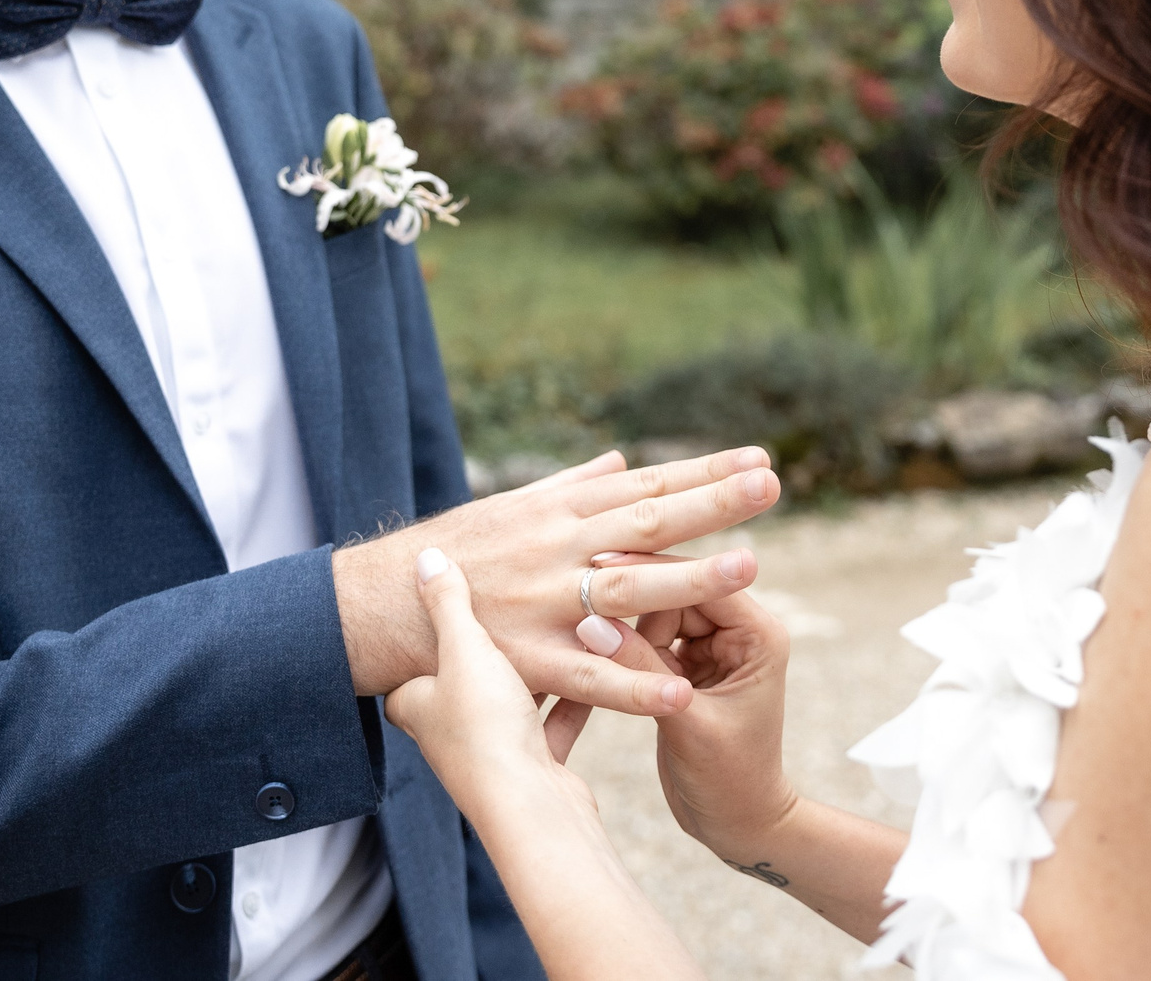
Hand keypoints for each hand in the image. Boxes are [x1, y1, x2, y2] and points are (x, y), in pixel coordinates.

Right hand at [333, 447, 780, 715]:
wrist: (379, 603)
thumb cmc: (455, 553)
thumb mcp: (513, 507)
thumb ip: (573, 487)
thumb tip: (621, 461)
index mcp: (560, 513)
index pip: (646, 486)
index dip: (704, 472)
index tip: (758, 458)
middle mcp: (557, 549)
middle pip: (647, 521)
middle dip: (712, 503)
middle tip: (770, 485)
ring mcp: (544, 603)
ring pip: (626, 588)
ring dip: (687, 578)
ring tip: (747, 567)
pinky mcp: (527, 659)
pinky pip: (588, 676)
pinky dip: (632, 686)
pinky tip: (679, 693)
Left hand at [385, 548, 621, 823]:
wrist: (529, 808)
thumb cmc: (485, 727)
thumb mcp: (465, 647)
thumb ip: (449, 601)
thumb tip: (427, 556)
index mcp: (416, 703)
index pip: (408, 663)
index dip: (424, 632)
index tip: (451, 601)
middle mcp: (447, 732)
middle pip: (466, 680)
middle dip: (494, 650)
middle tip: (521, 611)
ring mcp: (490, 752)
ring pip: (514, 700)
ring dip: (542, 672)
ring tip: (568, 630)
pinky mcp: (533, 766)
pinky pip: (554, 722)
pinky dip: (575, 697)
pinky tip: (601, 668)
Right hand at [581, 582, 798, 855]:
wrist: (736, 824)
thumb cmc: (729, 779)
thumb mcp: (685, 722)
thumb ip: (641, 672)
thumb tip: (590, 623)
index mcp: (758, 635)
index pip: (705, 581)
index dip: (653, 570)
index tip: (598, 565)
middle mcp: (738, 633)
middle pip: (675, 592)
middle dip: (632, 602)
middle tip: (579, 602)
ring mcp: (710, 648)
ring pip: (656, 615)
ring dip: (624, 628)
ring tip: (580, 634)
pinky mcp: (685, 668)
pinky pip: (648, 642)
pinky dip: (623, 649)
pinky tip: (588, 652)